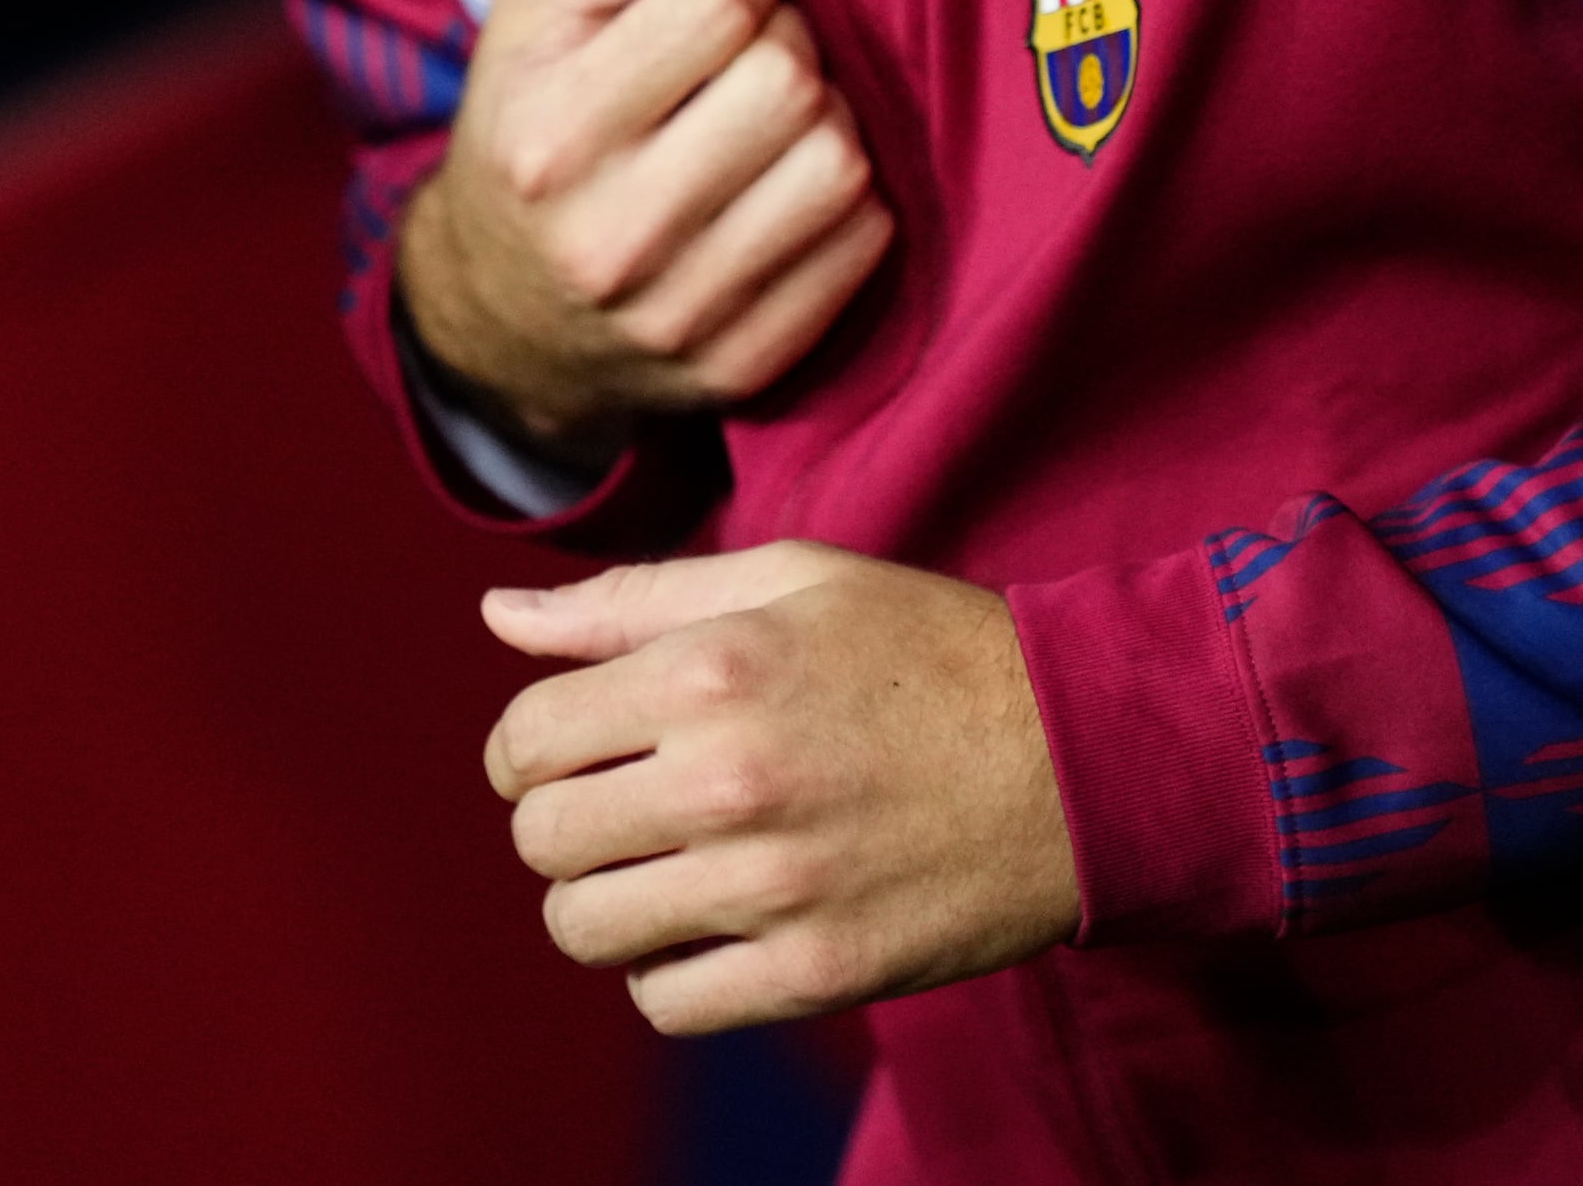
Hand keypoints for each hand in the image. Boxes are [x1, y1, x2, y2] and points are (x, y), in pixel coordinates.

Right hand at [398, 0, 893, 456]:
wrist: (500, 313)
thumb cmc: (528, 118)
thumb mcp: (541, 3)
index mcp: (549, 133)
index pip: (721, 0)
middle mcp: (610, 237)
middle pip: (791, 82)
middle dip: (790, 40)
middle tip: (751, 52)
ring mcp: (680, 314)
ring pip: (841, 165)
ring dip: (828, 118)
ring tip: (774, 117)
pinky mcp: (741, 367)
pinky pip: (863, 248)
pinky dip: (848, 198)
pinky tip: (790, 183)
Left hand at [485, 543, 1078, 1032]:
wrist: (1084, 753)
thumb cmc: (929, 650)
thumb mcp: (791, 580)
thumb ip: (634, 600)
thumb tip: (498, 615)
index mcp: (712, 668)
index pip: (524, 740)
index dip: (527, 751)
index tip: (570, 753)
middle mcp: (730, 777)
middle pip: (542, 840)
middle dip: (561, 825)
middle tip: (623, 810)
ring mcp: (773, 885)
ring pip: (587, 929)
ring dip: (607, 902)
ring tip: (667, 869)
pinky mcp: (818, 971)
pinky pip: (667, 1003)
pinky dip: (670, 972)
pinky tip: (718, 923)